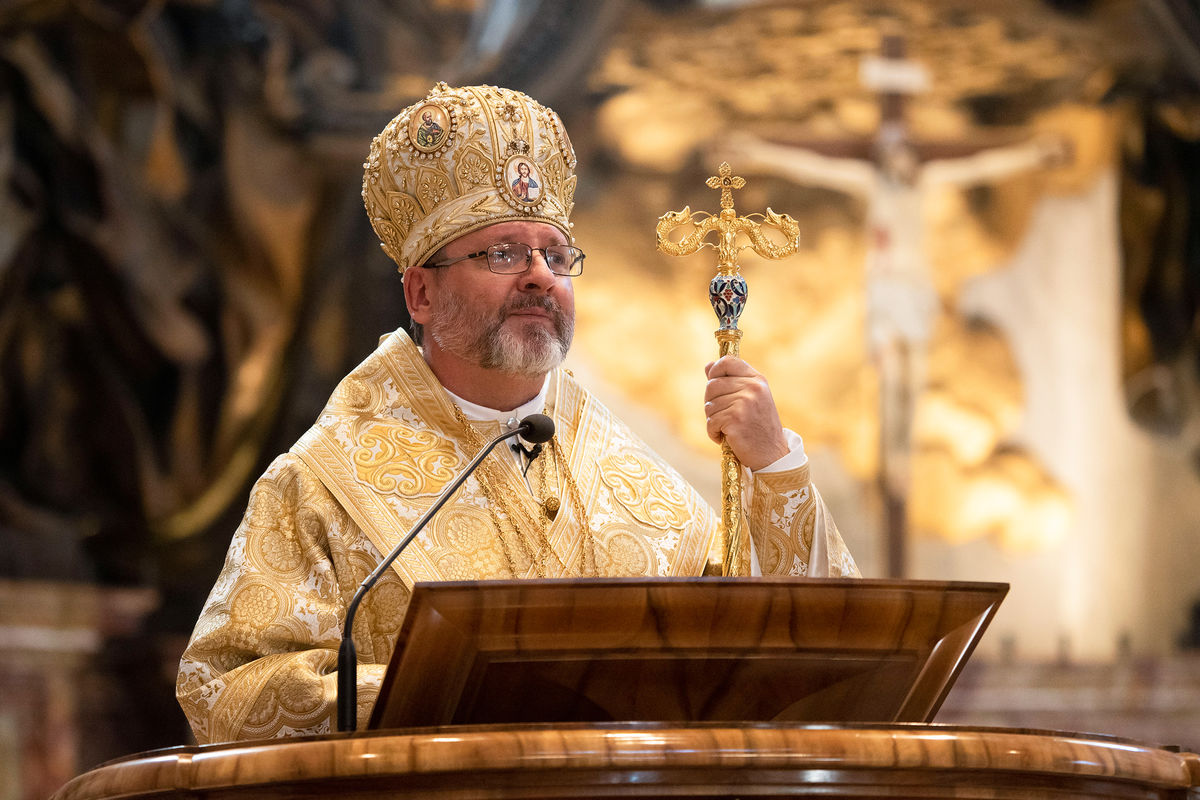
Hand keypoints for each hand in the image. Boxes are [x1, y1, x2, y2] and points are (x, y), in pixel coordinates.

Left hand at [703, 356, 788, 470]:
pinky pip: (710, 422)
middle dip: (711, 402)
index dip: (715, 371)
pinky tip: (726, 437)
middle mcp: (752, 388)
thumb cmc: (758, 426)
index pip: (727, 361)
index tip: (714, 383)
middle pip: (712, 385)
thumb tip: (708, 366)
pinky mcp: (735, 419)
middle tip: (723, 415)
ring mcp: (744, 403)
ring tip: (728, 428)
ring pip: (709, 405)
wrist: (772, 454)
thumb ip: (731, 381)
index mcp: (757, 380)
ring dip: (713, 420)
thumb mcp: (751, 398)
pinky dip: (713, 433)